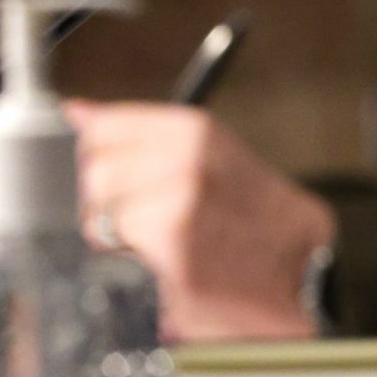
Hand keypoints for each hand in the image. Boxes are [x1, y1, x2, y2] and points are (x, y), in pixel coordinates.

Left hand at [67, 102, 336, 340]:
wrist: (299, 266)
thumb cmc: (254, 214)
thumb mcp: (208, 153)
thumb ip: (141, 132)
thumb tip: (77, 110)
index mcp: (194, 129)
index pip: (102, 128)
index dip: (102, 157)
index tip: (120, 175)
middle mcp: (187, 158)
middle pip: (94, 173)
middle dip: (107, 200)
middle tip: (142, 217)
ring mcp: (181, 201)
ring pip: (98, 214)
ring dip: (118, 233)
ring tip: (159, 240)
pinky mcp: (174, 246)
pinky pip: (119, 247)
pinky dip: (135, 258)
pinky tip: (168, 259)